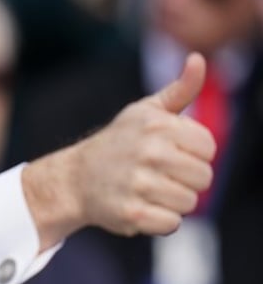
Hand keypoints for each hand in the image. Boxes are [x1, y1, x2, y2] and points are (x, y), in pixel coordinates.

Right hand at [23, 53, 215, 249]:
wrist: (75, 179)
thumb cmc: (118, 144)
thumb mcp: (145, 112)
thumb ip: (180, 89)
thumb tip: (198, 59)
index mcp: (157, 125)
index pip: (208, 149)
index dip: (193, 155)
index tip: (170, 154)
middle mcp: (149, 152)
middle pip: (203, 178)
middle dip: (186, 181)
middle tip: (159, 176)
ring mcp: (139, 184)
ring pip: (189, 203)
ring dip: (173, 202)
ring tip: (148, 191)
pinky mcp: (132, 213)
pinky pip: (171, 224)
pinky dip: (159, 221)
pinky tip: (141, 207)